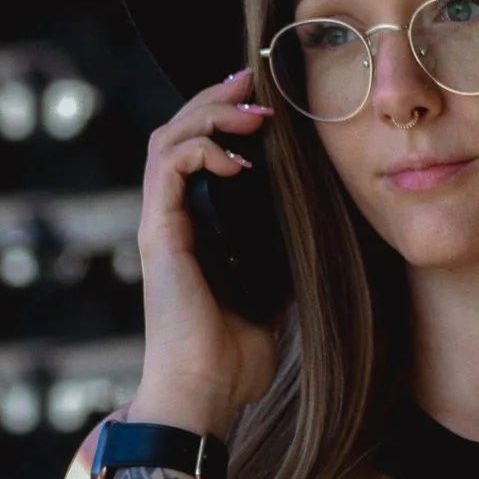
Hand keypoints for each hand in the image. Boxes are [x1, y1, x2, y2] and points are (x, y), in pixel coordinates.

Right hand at [134, 72, 281, 437]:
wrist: (204, 396)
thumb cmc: (234, 362)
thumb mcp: (274, 300)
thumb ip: (284, 265)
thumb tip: (321, 245)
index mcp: (193, 229)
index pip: (197, 153)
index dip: (225, 120)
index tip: (264, 105)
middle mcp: (169, 219)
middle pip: (178, 132)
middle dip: (216, 99)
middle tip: (254, 82)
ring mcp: (160, 224)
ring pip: (168, 137)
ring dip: (209, 114)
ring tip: (250, 112)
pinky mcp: (157, 234)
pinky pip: (169, 166)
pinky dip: (203, 150)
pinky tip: (239, 160)